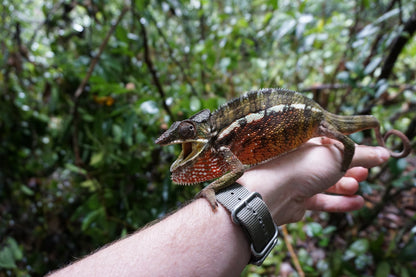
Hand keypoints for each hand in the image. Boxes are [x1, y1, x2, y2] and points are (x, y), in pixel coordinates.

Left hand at [237, 138, 389, 224]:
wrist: (273, 193)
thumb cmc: (302, 167)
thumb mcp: (339, 155)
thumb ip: (363, 154)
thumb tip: (384, 153)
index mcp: (309, 143)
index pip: (333, 143)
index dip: (350, 149)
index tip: (368, 154)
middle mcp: (303, 160)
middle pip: (331, 164)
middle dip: (349, 168)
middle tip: (364, 172)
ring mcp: (300, 181)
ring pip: (328, 183)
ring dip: (346, 185)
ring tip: (358, 185)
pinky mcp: (300, 200)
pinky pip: (323, 201)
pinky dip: (340, 202)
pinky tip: (357, 202)